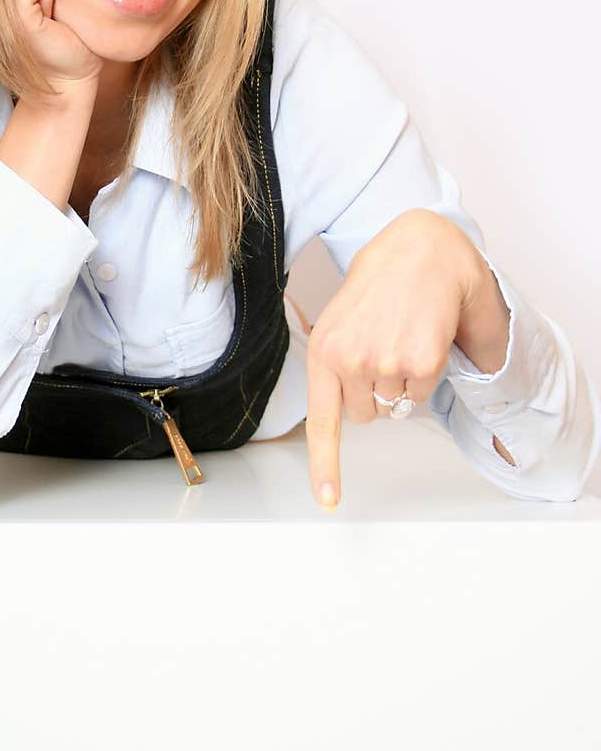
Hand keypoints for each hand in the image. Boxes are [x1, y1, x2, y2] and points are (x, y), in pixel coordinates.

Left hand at [304, 209, 482, 509]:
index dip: (325, 466)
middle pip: (367, 416)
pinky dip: (428, 373)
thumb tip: (346, 410)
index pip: (322, 422)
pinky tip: (423, 337)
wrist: (421, 249)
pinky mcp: (421, 361)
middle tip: (385, 349)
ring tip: (403, 336)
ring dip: (403, 381)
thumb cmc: (381, 285)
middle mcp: (350, 361)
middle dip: (377, 393)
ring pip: (398, 405)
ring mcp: (386, 363)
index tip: (329, 501)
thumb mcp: (340, 320)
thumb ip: (335, 364)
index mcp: (323, 352)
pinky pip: (425, 393)